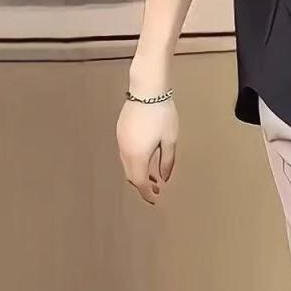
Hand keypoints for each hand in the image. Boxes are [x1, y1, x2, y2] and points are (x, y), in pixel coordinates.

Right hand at [116, 86, 178, 205]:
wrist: (147, 90)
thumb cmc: (162, 114)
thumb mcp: (170, 139)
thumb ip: (167, 160)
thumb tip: (164, 177)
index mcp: (138, 155)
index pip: (140, 182)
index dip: (146, 193)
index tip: (155, 199)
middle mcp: (125, 150)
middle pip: (131, 175)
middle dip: (142, 185)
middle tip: (156, 189)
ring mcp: (121, 140)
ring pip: (127, 164)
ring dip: (138, 172)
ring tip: (153, 175)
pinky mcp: (120, 131)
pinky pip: (125, 153)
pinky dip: (134, 161)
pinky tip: (146, 157)